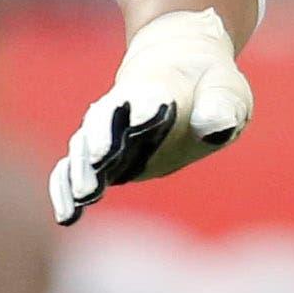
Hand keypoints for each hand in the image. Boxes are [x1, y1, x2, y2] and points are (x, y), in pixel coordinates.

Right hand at [49, 9, 252, 225]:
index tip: (144, 115)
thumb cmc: (208, 86)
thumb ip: (221, 106)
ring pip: (84, 147)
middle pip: (104, 123)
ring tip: (84, 196)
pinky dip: (66, 188)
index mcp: (160, 86)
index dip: (146, 105)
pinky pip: (73, 169)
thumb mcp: (227, 90)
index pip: (149, 96)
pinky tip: (67, 217)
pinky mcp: (101, 155)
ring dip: (81, 170)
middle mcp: (124, 109)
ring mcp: (108, 132)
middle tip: (99, 160)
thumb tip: (214, 126)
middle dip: (101, 141)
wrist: (180, 75)